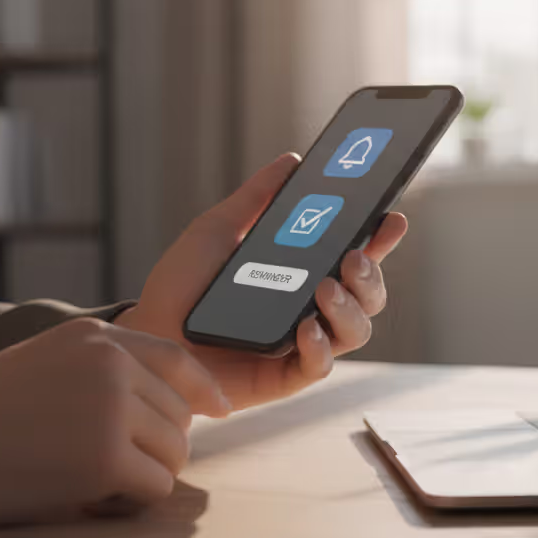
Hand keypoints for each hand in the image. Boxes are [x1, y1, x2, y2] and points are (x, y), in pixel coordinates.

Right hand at [0, 317, 229, 525]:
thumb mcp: (45, 362)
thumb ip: (104, 371)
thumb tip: (181, 407)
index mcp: (95, 336)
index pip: (178, 358)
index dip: (202, 390)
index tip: (217, 410)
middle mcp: (110, 362)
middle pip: (180, 415)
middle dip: (156, 446)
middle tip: (110, 467)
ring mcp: (110, 408)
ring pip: (175, 453)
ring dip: (144, 475)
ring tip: (92, 480)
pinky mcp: (105, 458)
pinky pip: (155, 488)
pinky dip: (130, 502)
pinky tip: (88, 497)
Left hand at [117, 153, 407, 409]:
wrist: (146, 338)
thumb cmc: (181, 287)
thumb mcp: (216, 231)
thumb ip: (255, 199)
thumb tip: (291, 160)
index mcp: (304, 272)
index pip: (357, 253)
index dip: (381, 238)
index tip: (391, 217)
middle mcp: (312, 308)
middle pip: (369, 294)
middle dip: (371, 273)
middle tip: (352, 255)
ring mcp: (302, 344)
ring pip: (357, 331)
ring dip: (350, 308)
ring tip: (324, 288)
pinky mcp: (285, 377)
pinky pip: (321, 366)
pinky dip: (320, 347)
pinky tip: (305, 328)